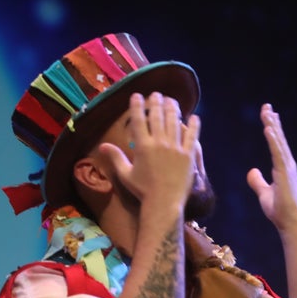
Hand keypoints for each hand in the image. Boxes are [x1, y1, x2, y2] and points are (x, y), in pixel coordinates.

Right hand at [98, 91, 200, 208]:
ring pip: (174, 122)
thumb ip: (115, 157)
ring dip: (172, 108)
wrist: (164, 203)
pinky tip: (194, 117)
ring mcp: (175, 148)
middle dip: (156, 102)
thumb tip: (101, 146)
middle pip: (157, 116)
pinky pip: (192, 136)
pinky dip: (194, 125)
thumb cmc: (143, 190)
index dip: (137, 105)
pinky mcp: (188, 155)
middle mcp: (159, 142)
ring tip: (171, 101)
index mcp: (142, 146)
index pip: (138, 119)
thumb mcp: (125, 174)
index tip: (137, 95)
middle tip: (156, 95)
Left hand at [246, 103, 296, 235]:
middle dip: (272, 121)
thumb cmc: (280, 210)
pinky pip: (277, 152)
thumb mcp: (264, 193)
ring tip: (266, 111)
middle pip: (278, 138)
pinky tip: (268, 128)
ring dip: (272, 125)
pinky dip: (273, 139)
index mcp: (283, 167)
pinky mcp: (284, 173)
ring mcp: (287, 167)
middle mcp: (287, 164)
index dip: (272, 128)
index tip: (268, 114)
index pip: (276, 143)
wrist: (290, 223)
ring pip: (278, 142)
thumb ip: (258, 181)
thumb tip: (252, 171)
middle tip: (266, 106)